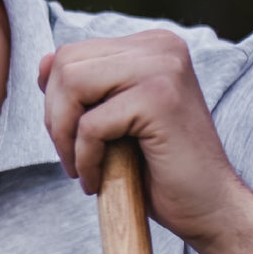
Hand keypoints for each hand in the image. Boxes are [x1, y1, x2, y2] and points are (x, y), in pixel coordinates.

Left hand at [38, 29, 252, 248]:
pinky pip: (90, 125)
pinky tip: (98, 181)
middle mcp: (160, 46)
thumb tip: (43, 62)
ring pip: (72, 86)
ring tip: (82, 169)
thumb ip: (83, 89)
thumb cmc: (159, 170)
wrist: (209, 208)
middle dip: (55, 118)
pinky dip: (84, 159)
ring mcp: (163, 67)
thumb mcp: (113, 120)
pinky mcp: (159, 99)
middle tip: (73, 157)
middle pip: (66, 64)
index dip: (56, 101)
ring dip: (64, 137)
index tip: (72, 138)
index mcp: (151, 45)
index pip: (71, 54)